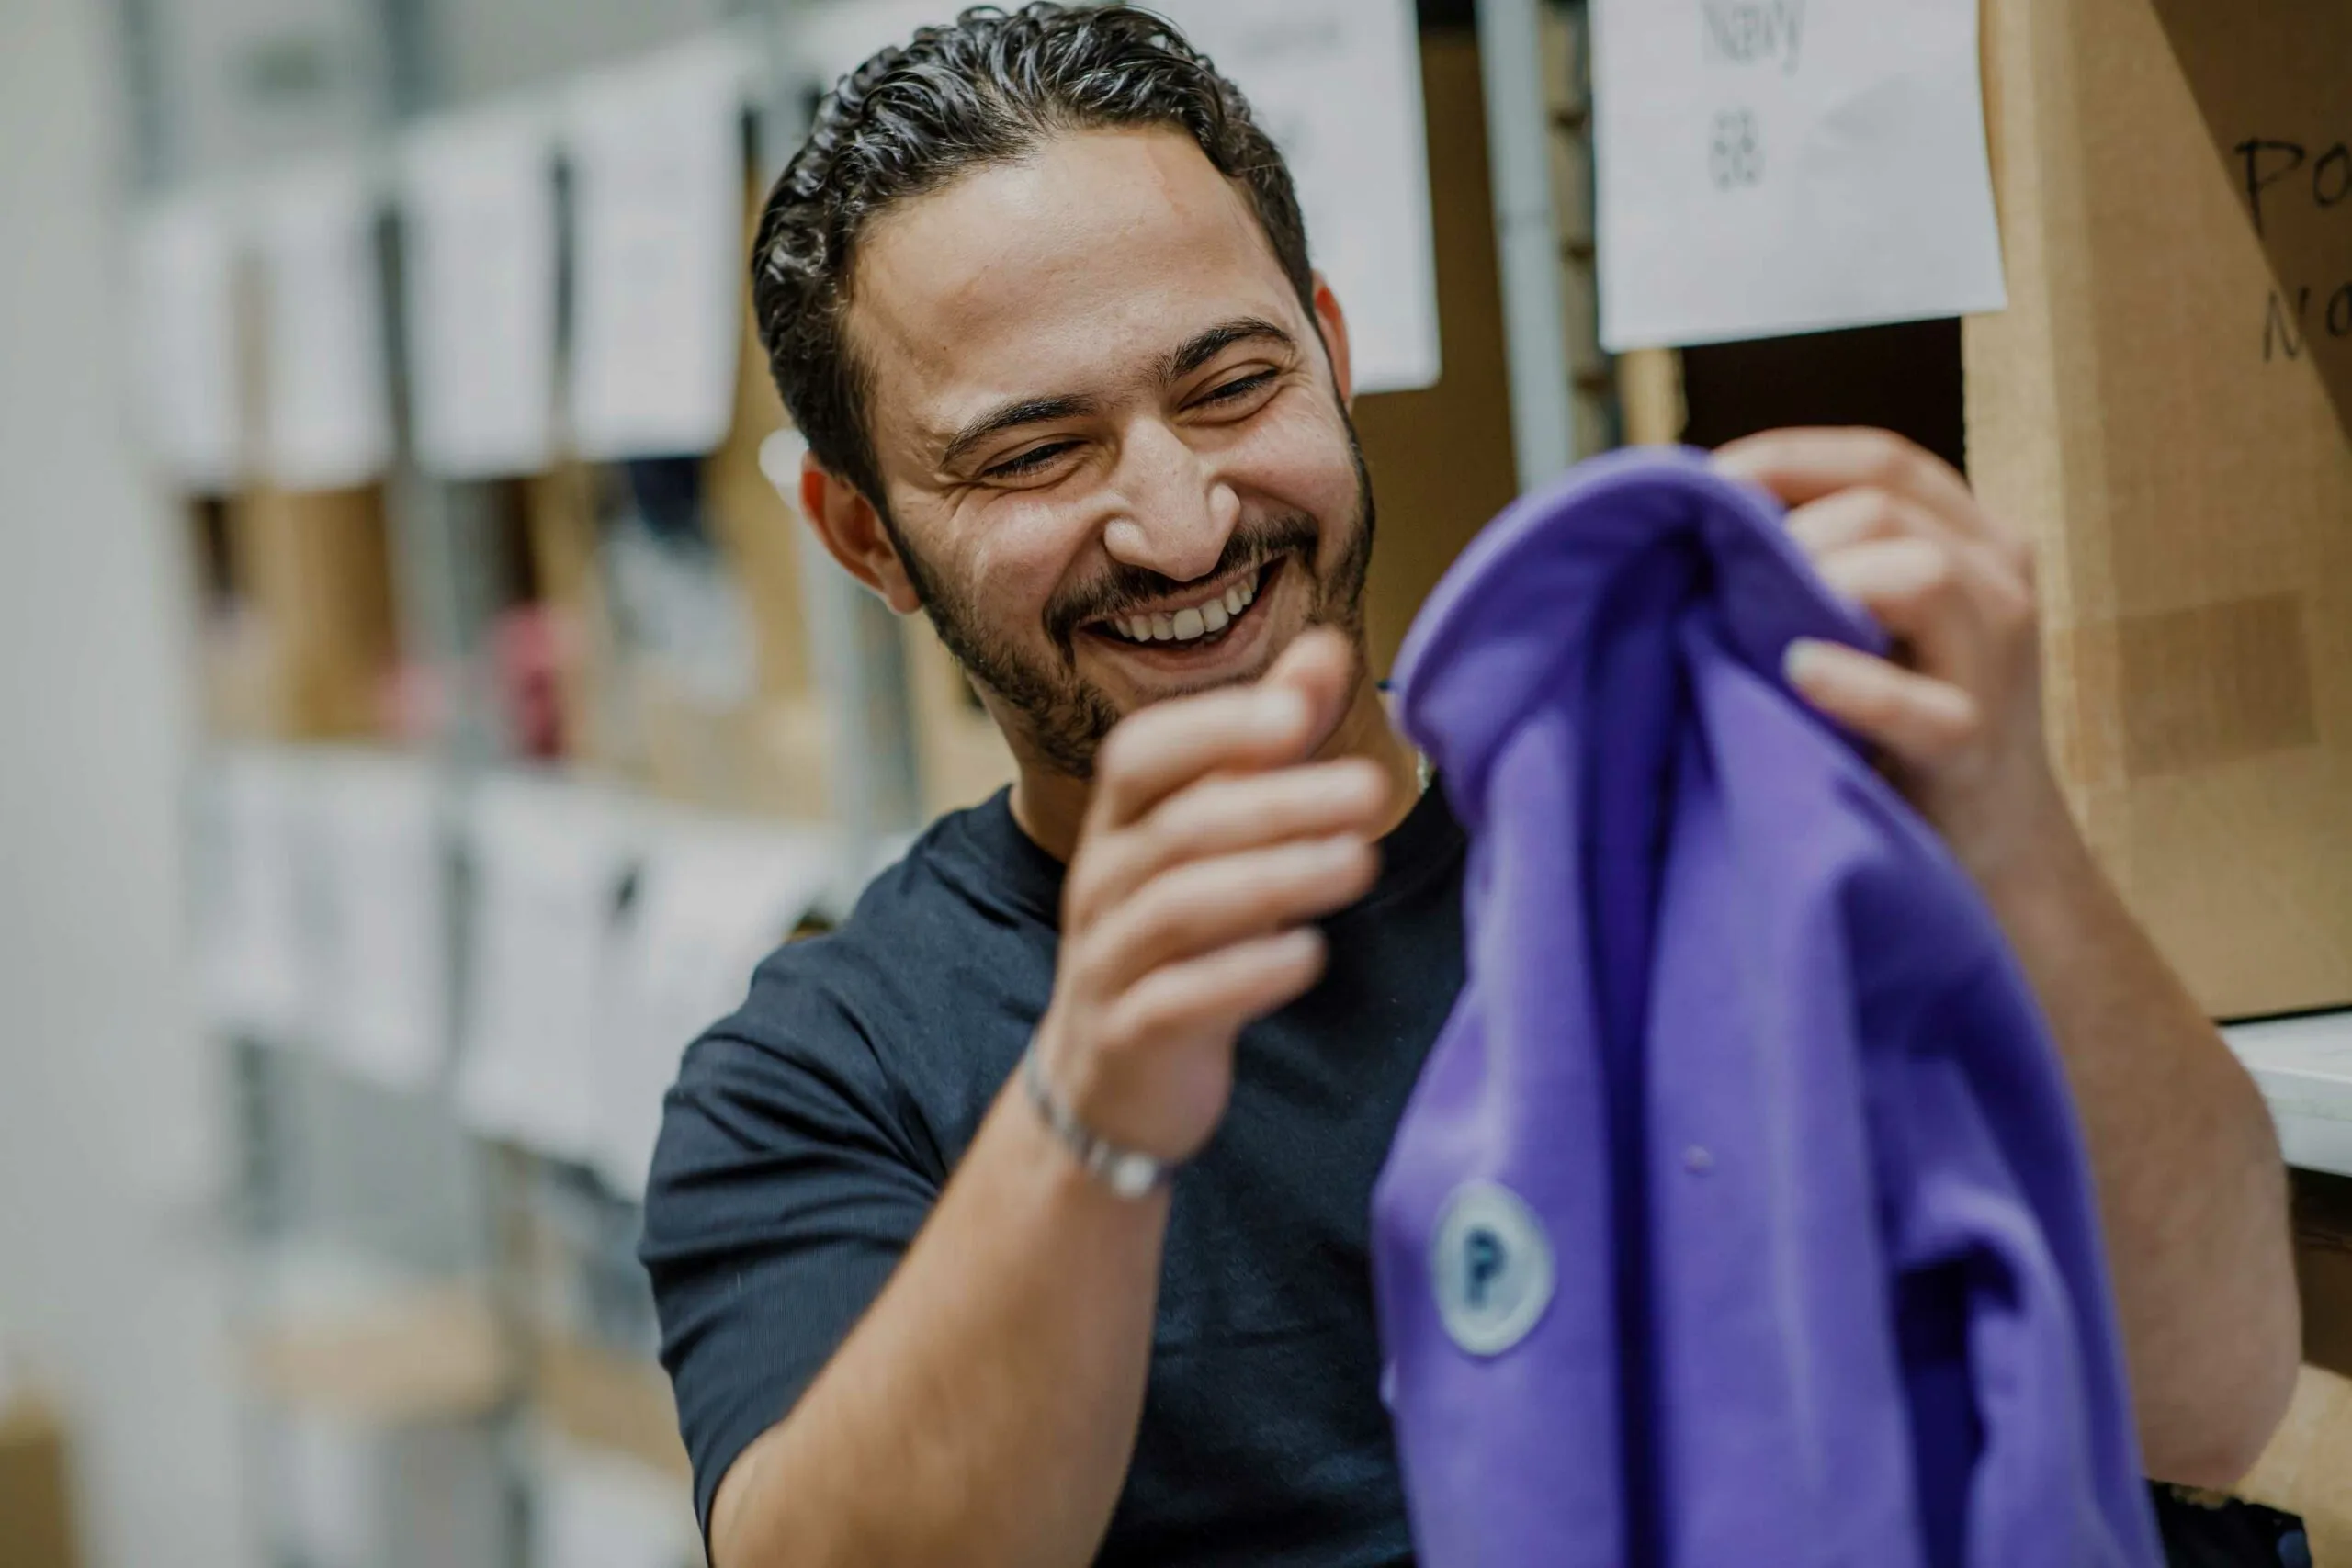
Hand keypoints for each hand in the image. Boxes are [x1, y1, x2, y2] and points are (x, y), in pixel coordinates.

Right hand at [1032, 628, 1392, 1163]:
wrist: (1110, 1080)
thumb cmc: (1180, 938)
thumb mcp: (1214, 835)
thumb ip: (1266, 744)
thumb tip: (1326, 646)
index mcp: (1121, 823)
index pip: (1142, 754)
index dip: (1214, 729)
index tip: (1296, 714)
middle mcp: (1103, 883)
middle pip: (1179, 829)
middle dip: (1277, 804)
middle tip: (1370, 790)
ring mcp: (1109, 961)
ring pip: (1178, 910)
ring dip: (1274, 880)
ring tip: (1357, 864)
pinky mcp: (1130, 1036)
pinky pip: (1176, 1000)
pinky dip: (1243, 975)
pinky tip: (1308, 954)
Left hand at [1713, 428, 2070, 878]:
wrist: (1991, 847)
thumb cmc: (1898, 723)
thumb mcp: (1871, 622)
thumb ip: (1823, 565)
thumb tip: (1694, 518)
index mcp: (1973, 541)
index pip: (1882, 460)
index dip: (1788, 459)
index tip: (1704, 484)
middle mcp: (1998, 585)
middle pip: (1887, 509)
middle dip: (1793, 533)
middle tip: (1722, 579)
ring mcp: (1997, 666)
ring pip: (1923, 575)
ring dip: (1826, 586)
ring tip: (1763, 626)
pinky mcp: (1974, 749)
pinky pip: (1921, 709)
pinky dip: (1856, 687)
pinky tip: (1797, 673)